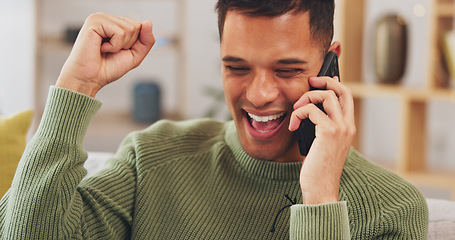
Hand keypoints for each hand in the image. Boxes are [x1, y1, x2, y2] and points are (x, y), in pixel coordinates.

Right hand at [56, 12, 154, 96]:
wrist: (89, 79)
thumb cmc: (107, 68)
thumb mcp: (135, 55)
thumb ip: (146, 40)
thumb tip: (148, 22)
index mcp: (115, 23)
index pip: (140, 26)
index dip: (134, 44)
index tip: (119, 51)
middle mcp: (107, 18)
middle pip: (136, 26)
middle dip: (128, 44)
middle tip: (111, 51)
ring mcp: (100, 18)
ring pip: (129, 29)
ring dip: (120, 46)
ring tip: (105, 49)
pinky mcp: (94, 21)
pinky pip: (119, 32)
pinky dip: (114, 46)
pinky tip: (101, 48)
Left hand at [289, 76, 355, 203]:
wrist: (321, 189)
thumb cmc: (318, 169)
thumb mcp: (321, 144)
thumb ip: (320, 126)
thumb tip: (311, 110)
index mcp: (348, 128)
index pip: (346, 97)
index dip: (334, 84)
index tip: (321, 80)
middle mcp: (348, 126)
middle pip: (340, 90)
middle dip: (323, 81)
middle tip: (309, 82)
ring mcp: (340, 128)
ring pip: (326, 96)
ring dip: (306, 98)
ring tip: (296, 110)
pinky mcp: (328, 132)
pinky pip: (311, 110)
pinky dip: (298, 114)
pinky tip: (293, 126)